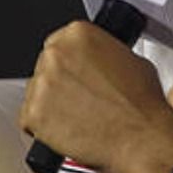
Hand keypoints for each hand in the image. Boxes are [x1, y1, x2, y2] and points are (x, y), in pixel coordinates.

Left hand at [19, 21, 172, 172]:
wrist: (143, 139)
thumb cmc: (142, 105)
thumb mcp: (130, 59)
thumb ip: (103, 52)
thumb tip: (95, 60)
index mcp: (78, 33)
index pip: (59, 41)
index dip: (69, 62)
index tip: (74, 73)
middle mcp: (56, 54)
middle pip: (45, 65)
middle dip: (59, 82)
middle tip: (79, 99)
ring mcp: (42, 83)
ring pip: (36, 91)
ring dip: (50, 104)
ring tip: (77, 118)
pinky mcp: (33, 113)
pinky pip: (29, 119)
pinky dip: (43, 128)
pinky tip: (67, 131)